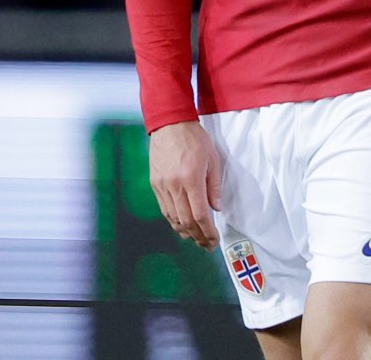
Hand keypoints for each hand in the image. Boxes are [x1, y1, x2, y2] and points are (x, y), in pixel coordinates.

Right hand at [148, 121, 222, 249]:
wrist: (169, 124)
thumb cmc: (194, 138)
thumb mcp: (212, 159)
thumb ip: (214, 186)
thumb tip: (216, 208)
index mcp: (191, 178)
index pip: (200, 215)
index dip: (208, 232)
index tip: (214, 240)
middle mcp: (174, 185)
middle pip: (186, 221)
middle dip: (198, 237)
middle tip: (207, 245)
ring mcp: (162, 185)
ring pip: (173, 218)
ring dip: (185, 232)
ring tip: (196, 239)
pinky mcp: (155, 183)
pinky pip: (164, 209)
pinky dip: (173, 221)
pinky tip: (182, 226)